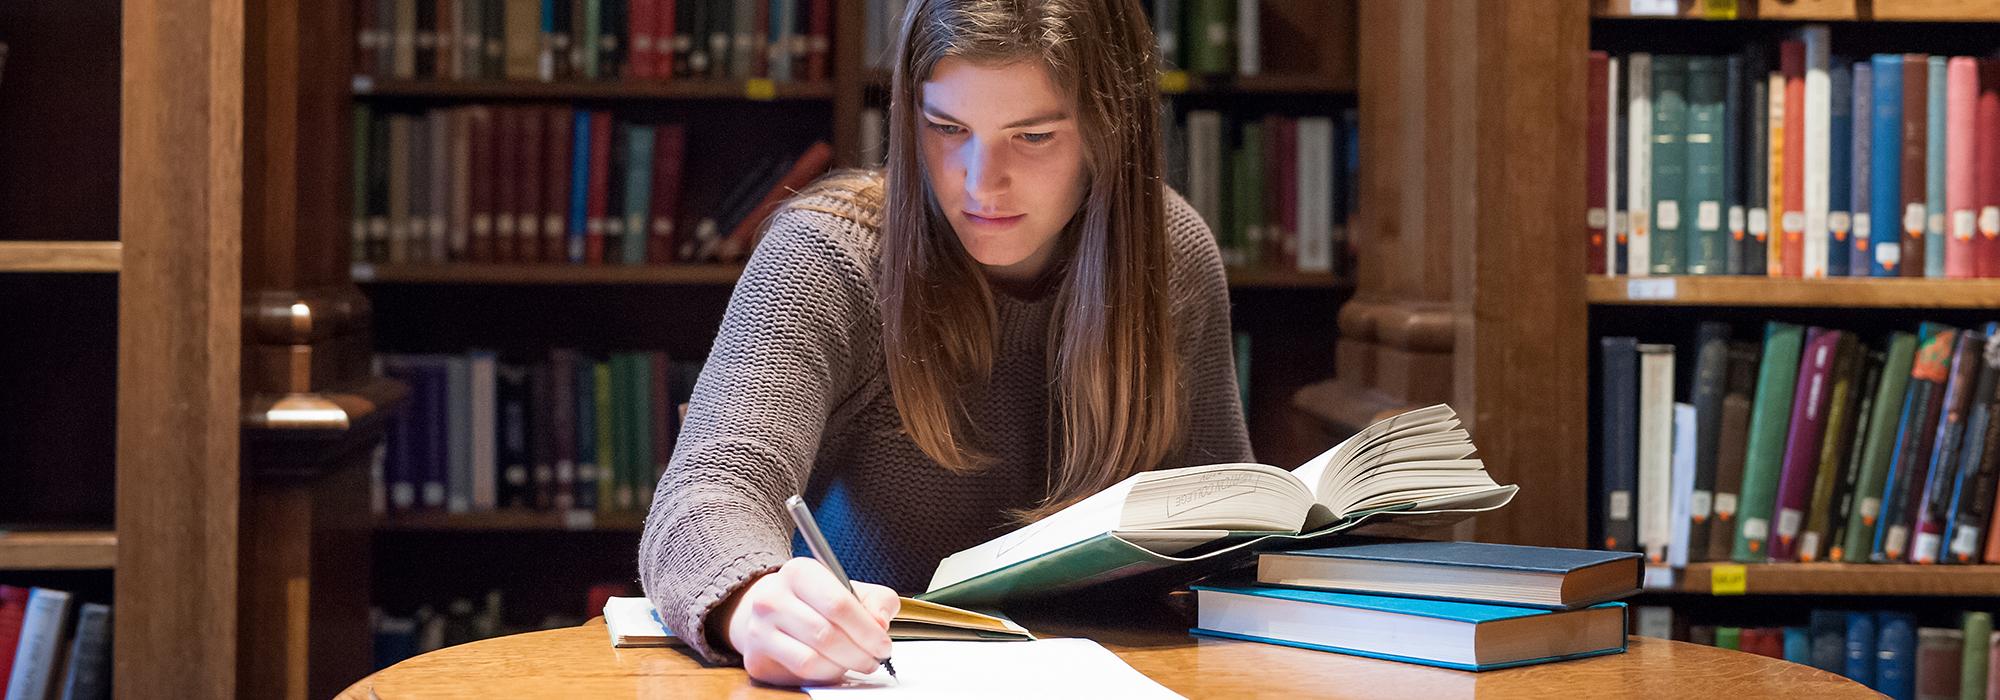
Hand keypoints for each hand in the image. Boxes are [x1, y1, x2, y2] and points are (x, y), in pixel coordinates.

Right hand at [720, 557, 900, 685]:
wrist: (771, 611)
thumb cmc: (816, 600)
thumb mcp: (850, 588)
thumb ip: (877, 600)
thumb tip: (880, 623)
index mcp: (798, 572)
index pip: (838, 604)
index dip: (867, 630)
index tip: (883, 644)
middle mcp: (772, 598)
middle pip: (826, 635)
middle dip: (860, 653)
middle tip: (874, 659)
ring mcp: (759, 630)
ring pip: (812, 659)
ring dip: (843, 667)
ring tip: (856, 663)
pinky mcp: (756, 659)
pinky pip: (800, 674)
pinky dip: (824, 675)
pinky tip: (833, 666)